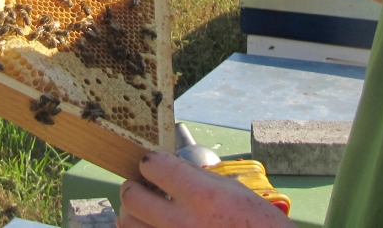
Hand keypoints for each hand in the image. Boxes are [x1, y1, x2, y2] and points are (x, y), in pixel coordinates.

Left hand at [117, 150, 294, 227]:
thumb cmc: (255, 223)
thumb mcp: (231, 191)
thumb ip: (196, 177)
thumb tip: (168, 167)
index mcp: (201, 195)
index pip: (152, 165)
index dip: (151, 161)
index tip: (155, 165)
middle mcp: (181, 222)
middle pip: (131, 195)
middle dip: (135, 186)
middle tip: (144, 187)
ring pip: (127, 223)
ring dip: (133, 213)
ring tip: (145, 210)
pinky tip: (154, 227)